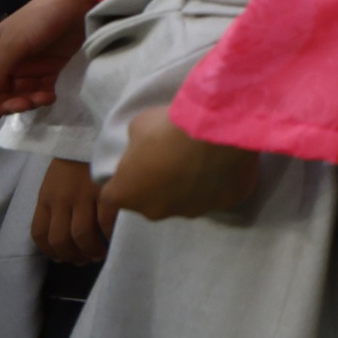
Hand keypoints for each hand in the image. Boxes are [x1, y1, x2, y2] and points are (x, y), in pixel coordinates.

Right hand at [0, 0, 96, 114]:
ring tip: (45, 97)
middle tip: (30, 103)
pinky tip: (51, 96)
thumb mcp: (12, 43)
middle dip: (13, 103)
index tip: (13, 104)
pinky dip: (44, 97)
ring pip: (22, 95)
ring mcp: (28, 66)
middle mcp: (6, 63)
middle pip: (2, 94)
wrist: (77, 5)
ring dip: (31, 101)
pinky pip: (41, 90)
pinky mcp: (49, 69)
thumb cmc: (39, 20)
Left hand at [31, 158, 107, 263]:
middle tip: (83, 260)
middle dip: (72, 255)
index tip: (63, 257)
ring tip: (99, 254)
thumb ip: (57, 204)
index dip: (50, 252)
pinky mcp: (104, 190)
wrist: (94, 134)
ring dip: (90, 250)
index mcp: (46, 197)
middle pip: (60, 239)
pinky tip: (112, 238)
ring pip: (81, 235)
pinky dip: (108, 235)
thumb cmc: (76, 160)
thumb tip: (66, 235)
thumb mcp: (56, 182)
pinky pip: (105, 222)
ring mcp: (83, 195)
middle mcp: (61, 199)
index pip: (39, 233)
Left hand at [101, 107, 258, 222]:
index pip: (112, 194)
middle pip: (151, 202)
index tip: (137, 164)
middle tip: (172, 161)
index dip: (124, 179)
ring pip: (186, 202)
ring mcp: (191, 211)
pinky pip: (218, 195)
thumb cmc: (167, 129)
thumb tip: (146, 148)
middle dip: (159, 186)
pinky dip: (219, 183)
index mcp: (126, 194)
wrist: (216, 130)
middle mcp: (155, 211)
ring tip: (203, 160)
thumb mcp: (138, 127)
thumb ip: (137, 145)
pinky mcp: (224, 204)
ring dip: (190, 187)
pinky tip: (225, 163)